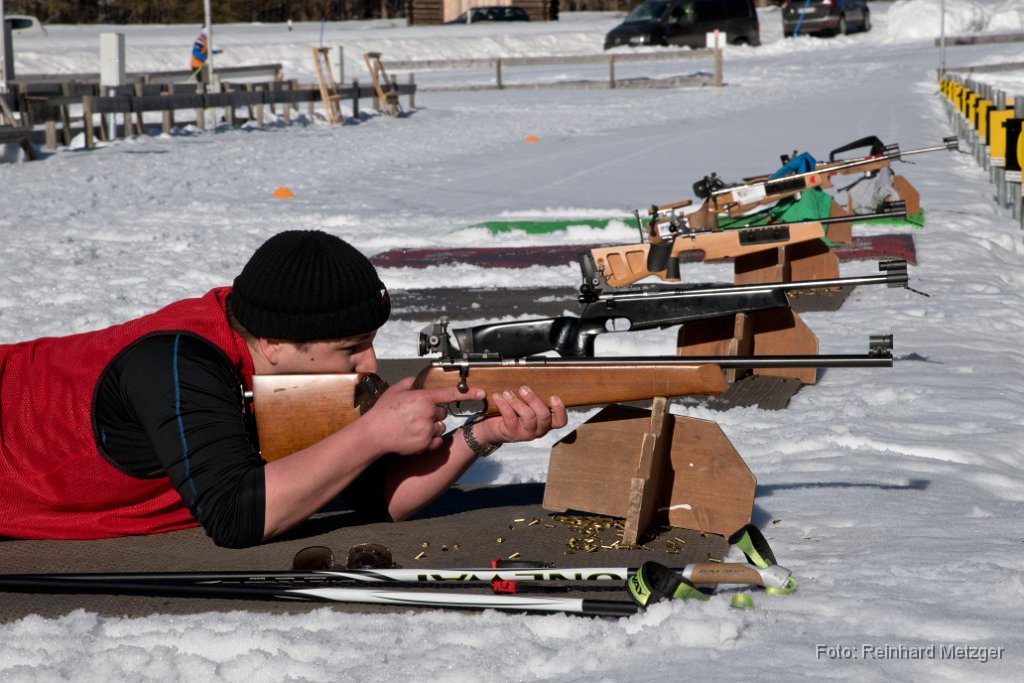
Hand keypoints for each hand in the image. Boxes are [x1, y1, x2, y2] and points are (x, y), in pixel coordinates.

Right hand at [362, 377, 484, 454]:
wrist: (374, 434)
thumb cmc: (382, 412)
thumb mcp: (395, 391)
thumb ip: (409, 382)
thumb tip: (417, 381)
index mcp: (423, 398)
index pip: (450, 393)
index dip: (468, 393)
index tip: (481, 393)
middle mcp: (428, 413)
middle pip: (442, 413)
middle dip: (433, 414)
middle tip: (416, 416)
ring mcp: (428, 429)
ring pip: (439, 427)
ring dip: (431, 427)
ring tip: (412, 427)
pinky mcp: (426, 444)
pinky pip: (436, 441)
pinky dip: (429, 440)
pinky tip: (414, 436)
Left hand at [470, 386, 566, 446]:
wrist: (493, 428)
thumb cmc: (513, 413)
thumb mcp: (526, 405)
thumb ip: (532, 397)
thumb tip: (532, 379)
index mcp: (546, 422)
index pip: (560, 421)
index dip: (560, 410)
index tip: (553, 397)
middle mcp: (539, 429)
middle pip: (544, 416)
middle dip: (534, 400)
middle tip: (523, 389)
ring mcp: (526, 433)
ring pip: (528, 417)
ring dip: (517, 402)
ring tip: (507, 392)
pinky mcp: (512, 433)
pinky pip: (510, 418)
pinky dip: (504, 405)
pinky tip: (498, 398)